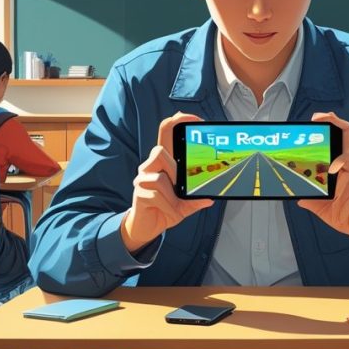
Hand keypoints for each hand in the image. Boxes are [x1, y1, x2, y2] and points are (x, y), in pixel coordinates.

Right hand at [120, 112, 213, 253]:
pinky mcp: (139, 191)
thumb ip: (196, 199)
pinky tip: (168, 212)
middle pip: (159, 150)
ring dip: (173, 196)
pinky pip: (157, 195)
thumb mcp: (185, 204)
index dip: (179, 120)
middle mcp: (151, 166)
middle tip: (179, 187)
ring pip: (161, 177)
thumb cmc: (164, 210)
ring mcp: (142, 178)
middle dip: (174, 170)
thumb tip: (210, 198)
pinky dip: (169, 207)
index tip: (197, 120)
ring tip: (174, 206)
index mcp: (164, 162)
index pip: (167, 131)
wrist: (146, 228)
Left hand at [297, 112, 348, 256]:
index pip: (341, 142)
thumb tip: (298, 197)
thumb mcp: (324, 208)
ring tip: (336, 197)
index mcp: (344, 170)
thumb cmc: (347, 216)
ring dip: (337, 180)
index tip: (318, 118)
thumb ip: (312, 201)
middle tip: (322, 118)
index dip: (333, 126)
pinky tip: (344, 210)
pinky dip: (344, 202)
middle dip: (337, 126)